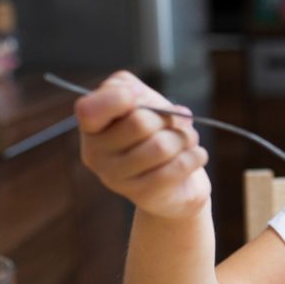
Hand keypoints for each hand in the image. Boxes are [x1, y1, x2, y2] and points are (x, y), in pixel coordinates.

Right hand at [75, 71, 210, 219]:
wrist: (176, 180)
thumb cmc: (156, 131)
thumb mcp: (140, 100)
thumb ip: (129, 88)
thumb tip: (136, 98)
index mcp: (91, 128)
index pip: (88, 110)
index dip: (119, 98)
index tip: (139, 96)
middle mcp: (95, 155)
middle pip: (140, 123)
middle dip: (169, 118)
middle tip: (177, 124)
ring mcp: (116, 179)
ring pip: (161, 146)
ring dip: (185, 138)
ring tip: (187, 141)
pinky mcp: (143, 195)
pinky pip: (177, 167)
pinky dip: (196, 155)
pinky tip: (196, 155)